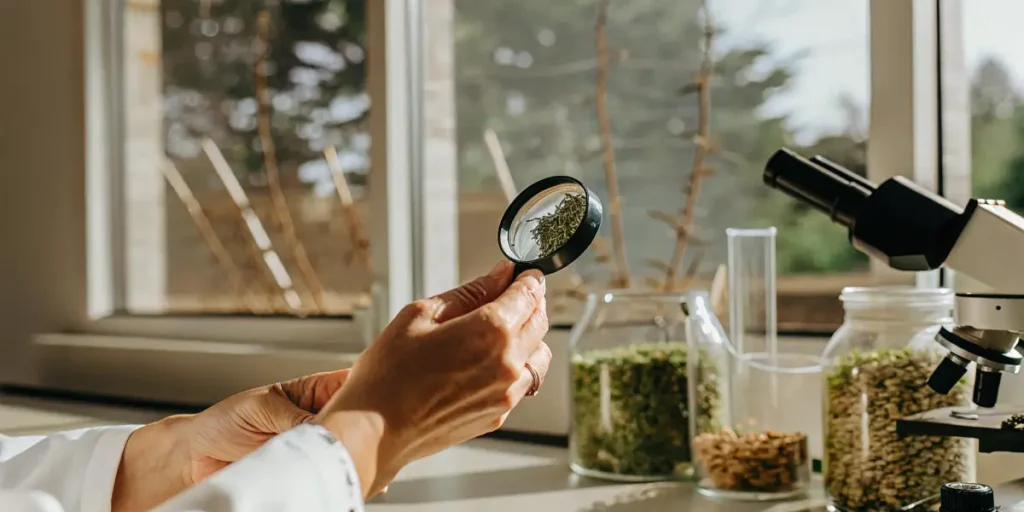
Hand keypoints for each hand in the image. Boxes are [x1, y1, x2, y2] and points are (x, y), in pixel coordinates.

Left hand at [111, 370, 350, 511]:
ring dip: (355, 455)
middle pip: (357, 420)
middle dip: (366, 430)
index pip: (352, 384)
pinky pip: (333, 473)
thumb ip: (293, 416)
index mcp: (313, 392)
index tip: (375, 401)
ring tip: (358, 462)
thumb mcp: (261, 407)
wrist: (198, 457)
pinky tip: (351, 479)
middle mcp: (320, 418)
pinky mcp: (309, 470)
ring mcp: (317, 446)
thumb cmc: (225, 421)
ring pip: (349, 448)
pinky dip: (342, 477)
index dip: (368, 390)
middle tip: (366, 440)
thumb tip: (322, 427)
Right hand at [315, 260, 551, 497]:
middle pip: (540, 322)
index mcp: (491, 331)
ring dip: (527, 338)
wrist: (373, 429)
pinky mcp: (498, 415)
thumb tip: (500, 275)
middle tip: (508, 295)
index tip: (521, 273)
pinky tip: (484, 362)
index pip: (529, 294)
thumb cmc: (388, 372)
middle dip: (530, 304)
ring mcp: (506, 394)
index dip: (527, 279)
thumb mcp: (421, 315)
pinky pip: (522, 383)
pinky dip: (515, 367)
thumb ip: (470, 292)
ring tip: (497, 332)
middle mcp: (508, 363)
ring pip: (538, 356)